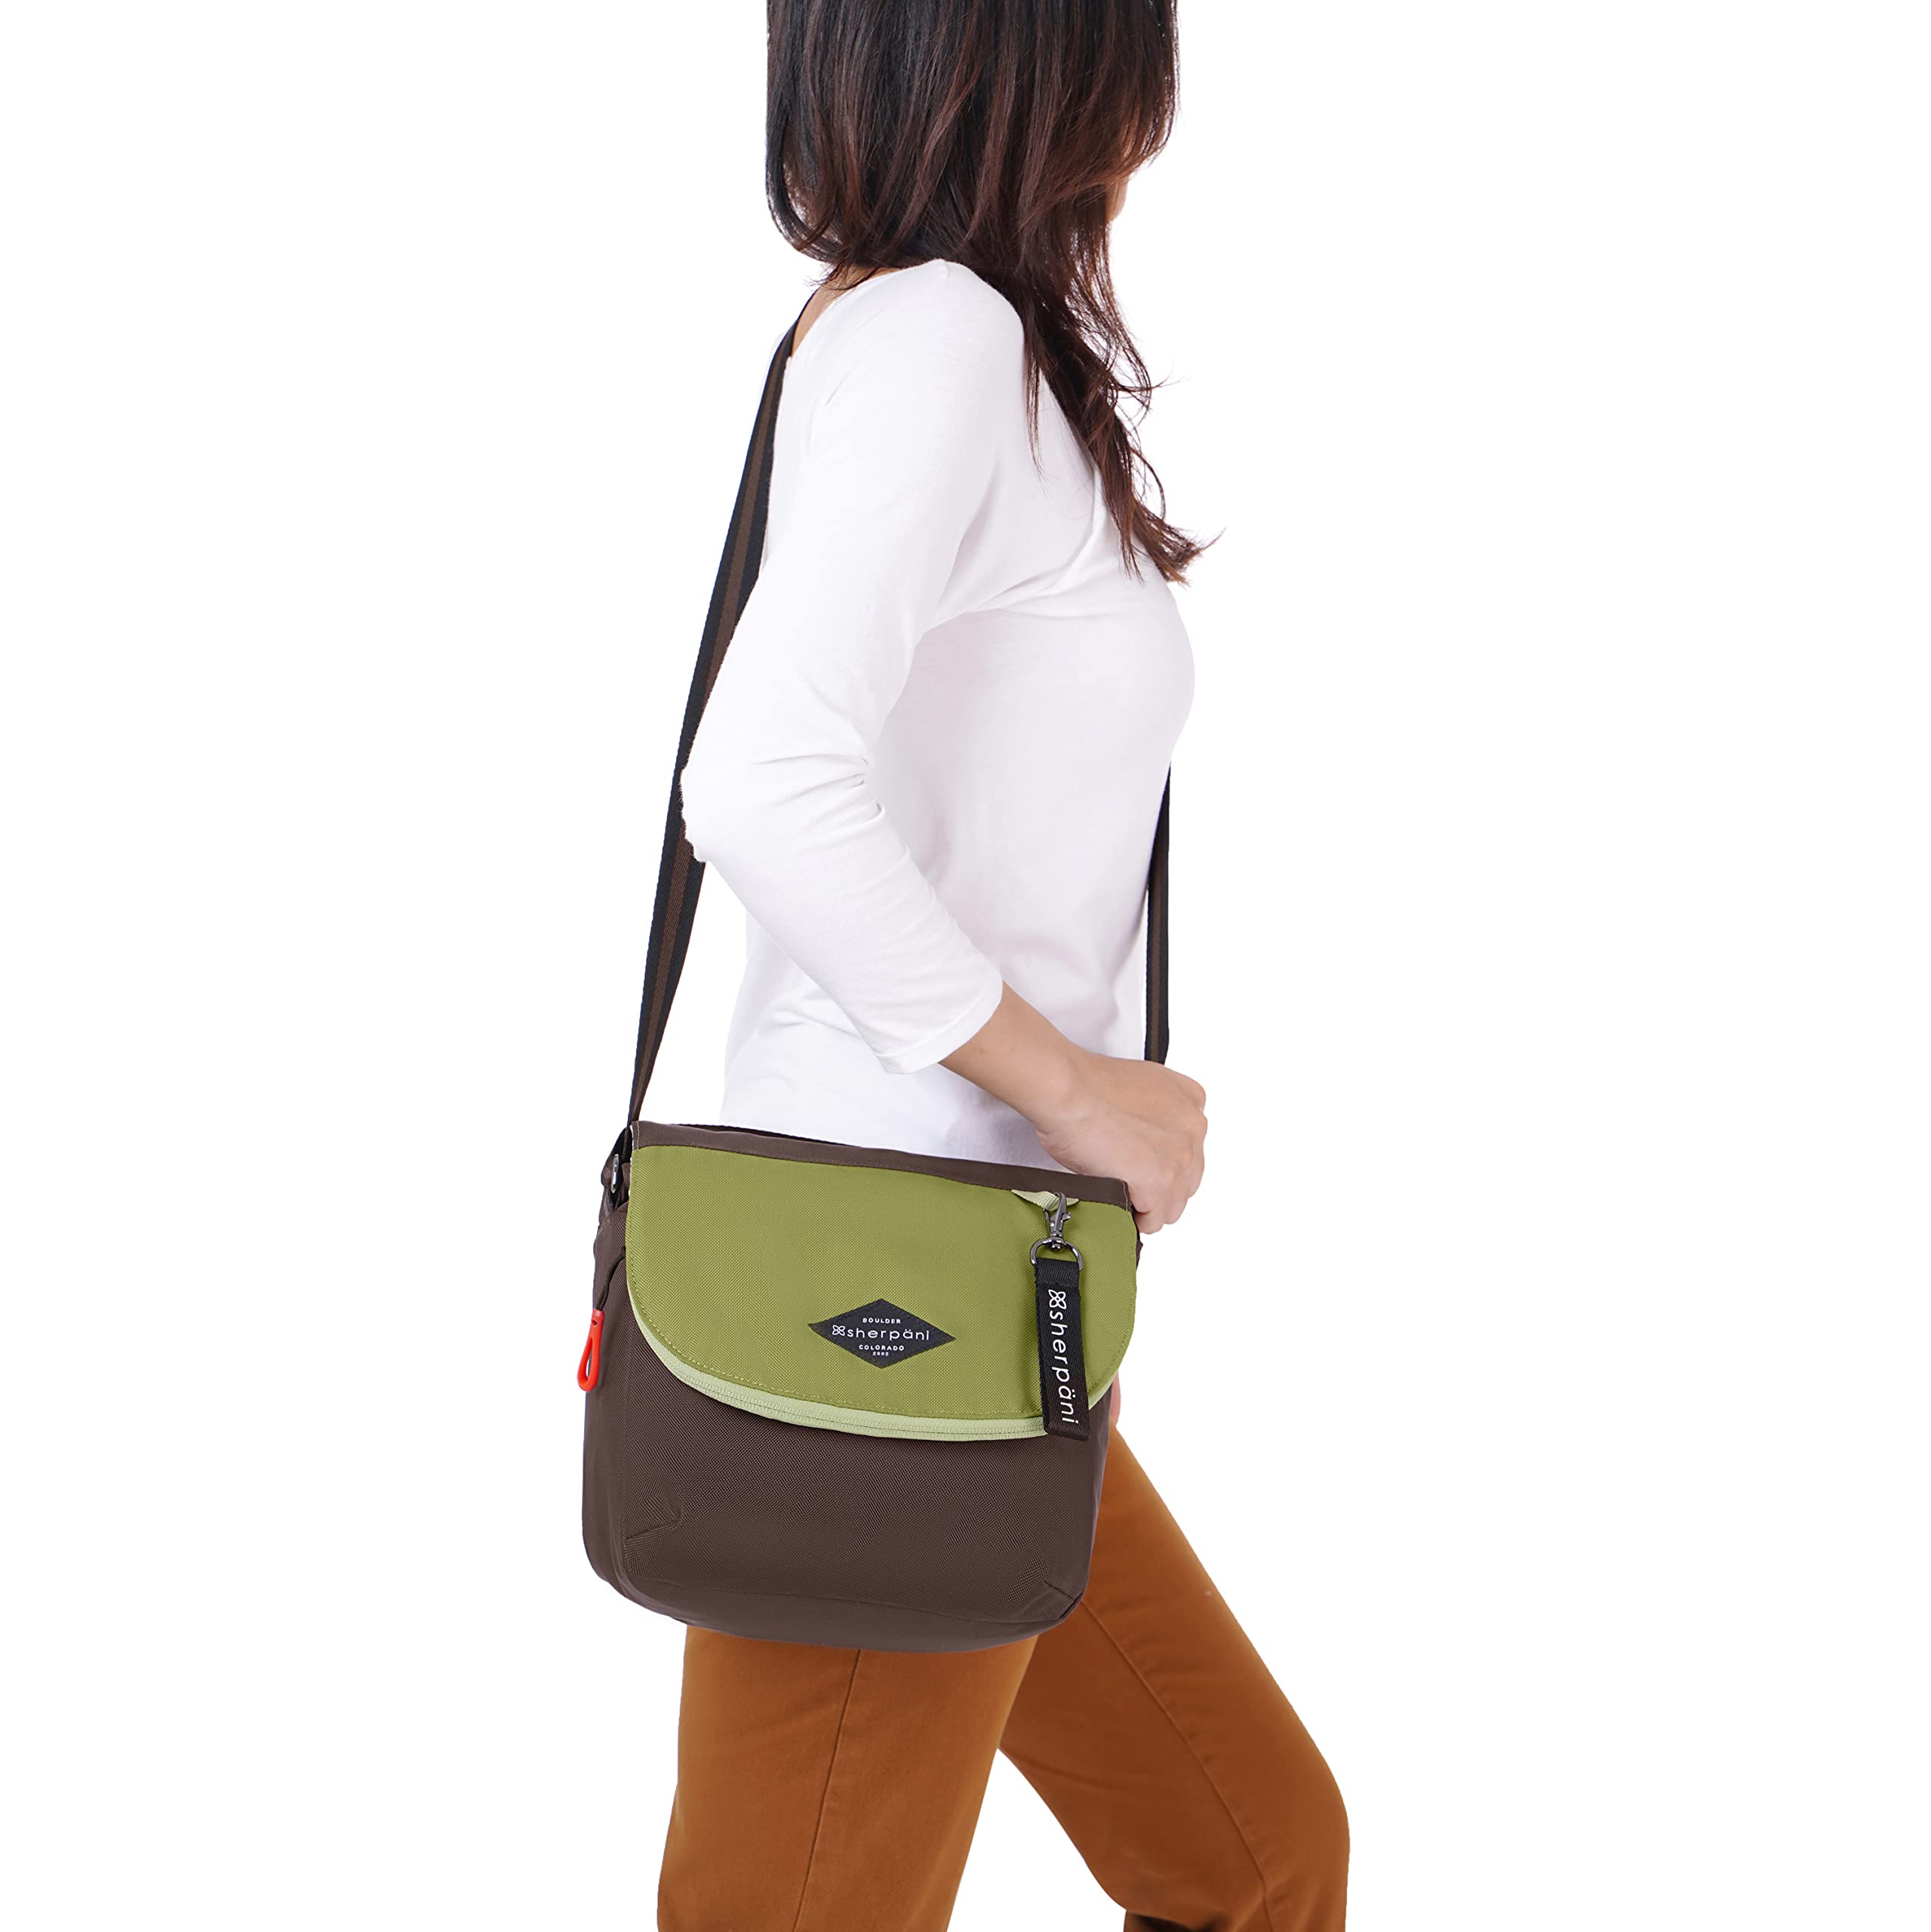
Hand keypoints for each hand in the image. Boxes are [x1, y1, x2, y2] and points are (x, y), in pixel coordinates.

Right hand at [1030, 1049, 1206, 1234]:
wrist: (1065, 1090)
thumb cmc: (1086, 1085)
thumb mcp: (1140, 1086)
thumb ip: (1156, 1112)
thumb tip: (1147, 1138)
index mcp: (1190, 1100)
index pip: (1190, 1148)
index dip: (1163, 1161)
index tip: (1144, 1162)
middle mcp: (1192, 1127)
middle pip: (1186, 1180)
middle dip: (1158, 1186)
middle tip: (1129, 1180)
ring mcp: (1179, 1156)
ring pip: (1173, 1205)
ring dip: (1148, 1205)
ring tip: (1120, 1192)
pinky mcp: (1158, 1181)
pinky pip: (1153, 1220)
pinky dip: (1134, 1219)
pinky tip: (1116, 1201)